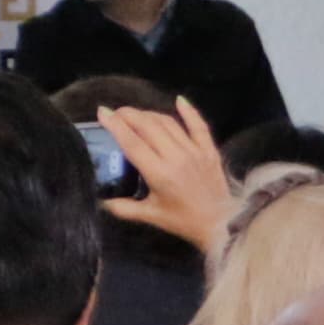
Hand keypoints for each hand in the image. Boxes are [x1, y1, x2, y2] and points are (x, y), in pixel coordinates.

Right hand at [101, 98, 231, 253]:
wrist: (222, 224)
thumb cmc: (184, 221)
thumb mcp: (150, 216)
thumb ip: (123, 208)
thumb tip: (101, 200)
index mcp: (159, 173)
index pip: (132, 142)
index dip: (115, 125)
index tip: (102, 112)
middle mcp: (176, 157)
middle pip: (148, 126)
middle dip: (129, 114)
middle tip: (116, 112)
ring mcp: (195, 151)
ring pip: (168, 123)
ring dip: (149, 114)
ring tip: (136, 113)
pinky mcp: (209, 150)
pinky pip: (199, 126)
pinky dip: (189, 111)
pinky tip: (179, 100)